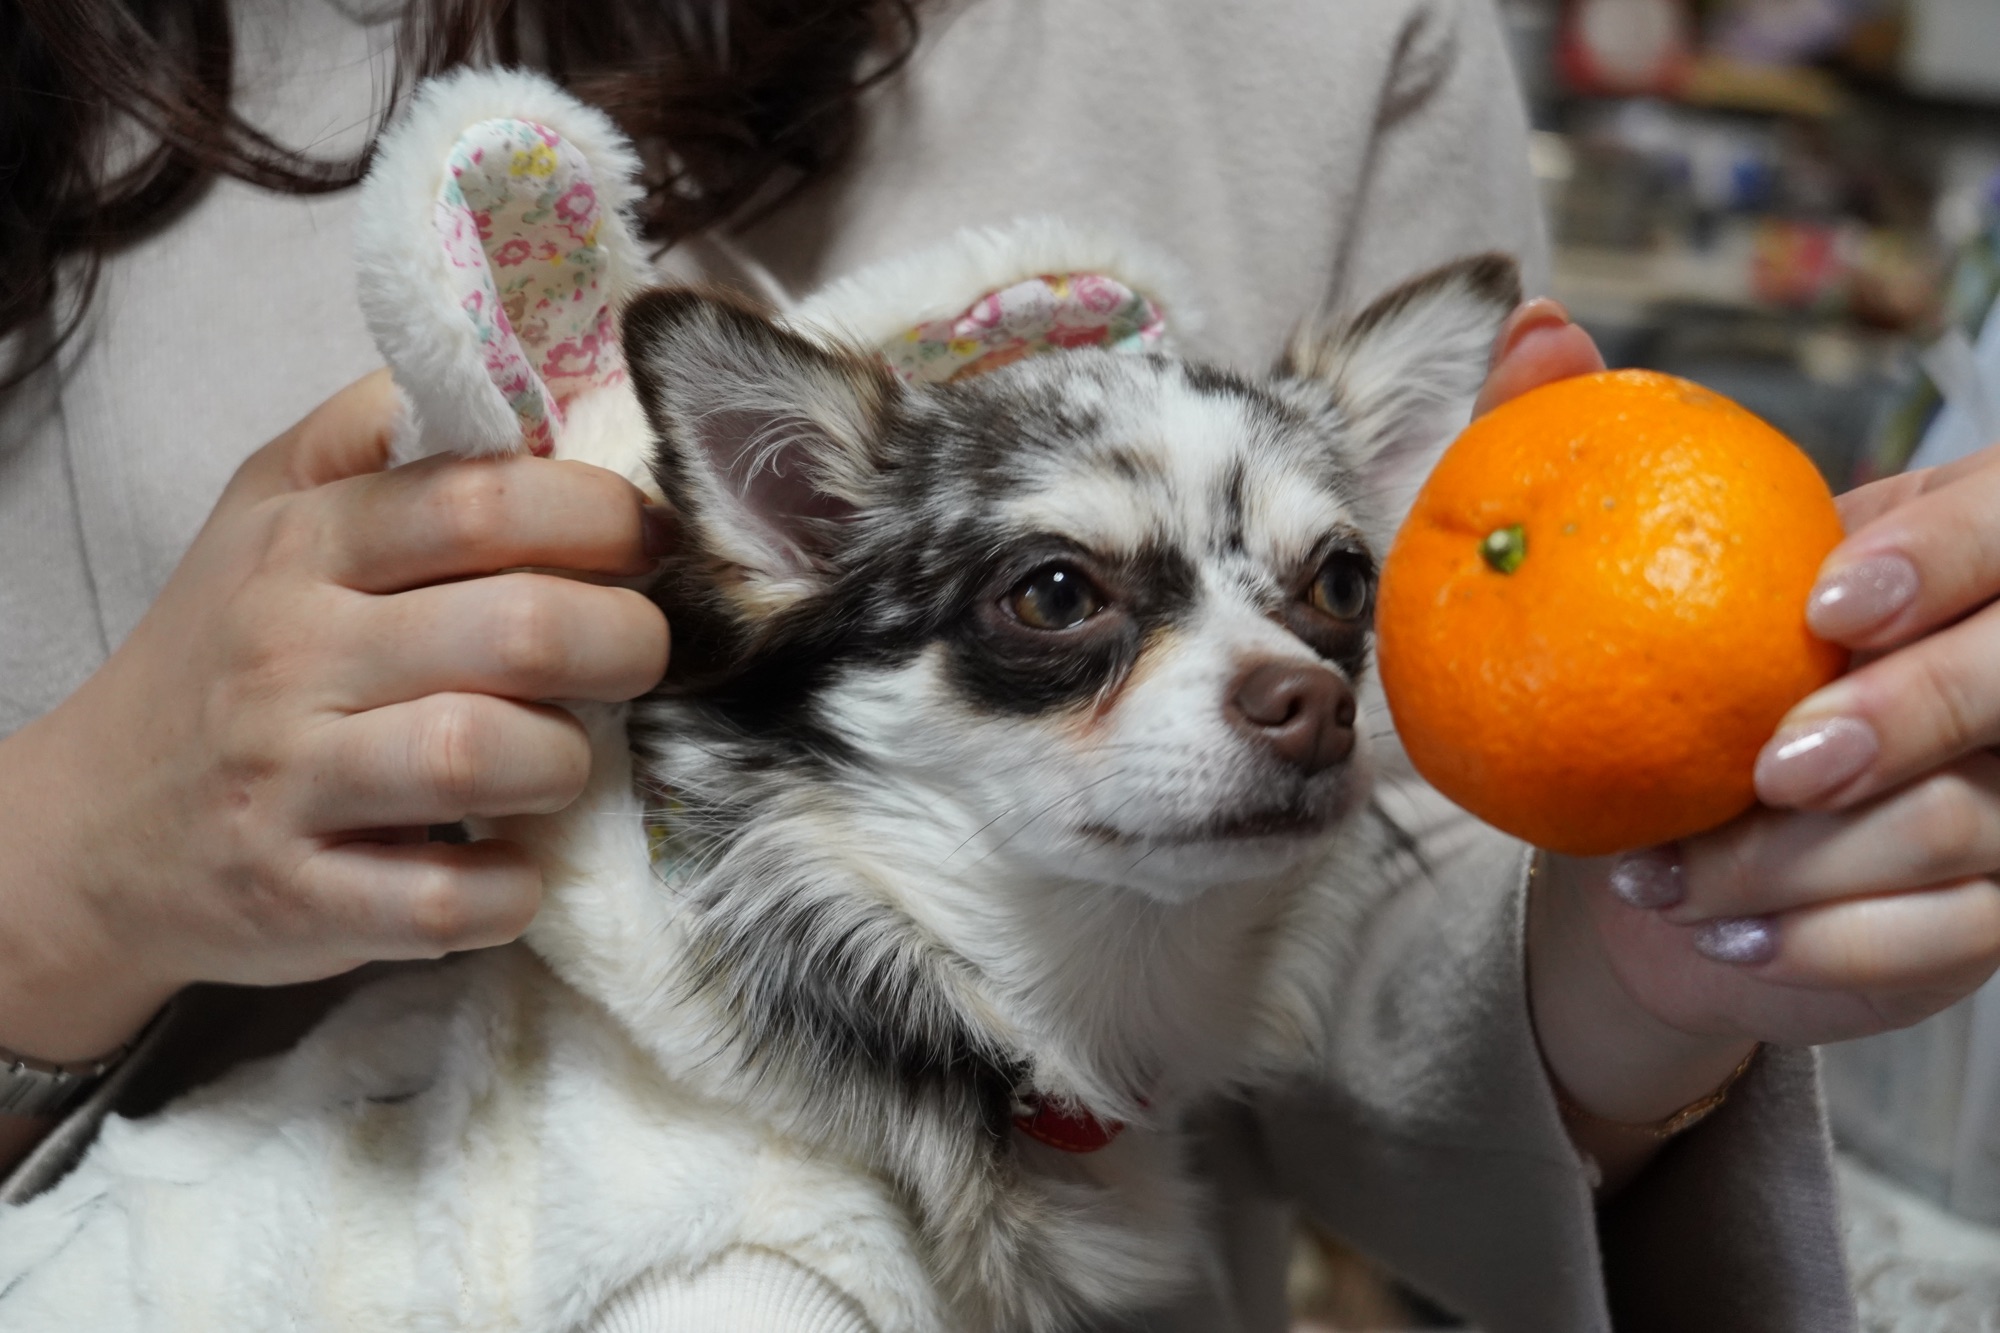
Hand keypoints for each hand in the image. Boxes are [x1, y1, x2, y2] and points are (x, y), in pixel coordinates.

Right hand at [0, 372, 670, 1075]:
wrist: (92, 825)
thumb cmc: (228, 650)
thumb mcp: (272, 509)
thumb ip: (380, 436)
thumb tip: (521, 382)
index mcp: (307, 545)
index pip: (480, 499)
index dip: (598, 515)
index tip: (645, 542)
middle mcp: (294, 653)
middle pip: (516, 628)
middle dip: (623, 642)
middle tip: (636, 656)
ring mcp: (290, 780)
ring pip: (484, 754)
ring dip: (567, 762)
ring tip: (562, 758)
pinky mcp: (299, 896)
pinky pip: (446, 898)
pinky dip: (513, 889)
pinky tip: (518, 864)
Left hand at [1506, 304, 1999, 1186]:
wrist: (1677, 850)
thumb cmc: (1656, 671)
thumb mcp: (1608, 554)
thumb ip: (1581, 437)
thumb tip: (1534, 323)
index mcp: (1952, 556)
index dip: (1947, 557)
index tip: (1824, 604)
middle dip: (1899, 721)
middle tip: (1764, 765)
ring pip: (1966, 829)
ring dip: (1804, 864)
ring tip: (1664, 876)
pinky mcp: (1983, 921)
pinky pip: (1940, 942)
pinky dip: (1819, 949)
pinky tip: (1717, 940)